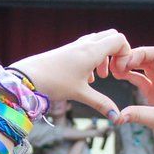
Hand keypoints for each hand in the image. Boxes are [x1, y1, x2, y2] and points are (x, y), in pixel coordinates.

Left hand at [9, 30, 130, 119]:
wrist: (28, 77)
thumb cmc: (54, 82)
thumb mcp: (80, 94)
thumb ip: (101, 103)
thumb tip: (117, 118)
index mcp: (92, 51)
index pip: (120, 40)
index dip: (126, 54)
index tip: (118, 72)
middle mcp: (85, 44)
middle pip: (111, 36)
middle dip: (117, 53)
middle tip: (113, 71)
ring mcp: (75, 45)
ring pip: (98, 42)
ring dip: (104, 57)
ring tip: (100, 77)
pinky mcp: (67, 50)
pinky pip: (87, 47)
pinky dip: (92, 58)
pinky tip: (86, 78)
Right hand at [113, 45, 153, 153]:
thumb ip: (138, 115)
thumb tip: (117, 116)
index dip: (140, 53)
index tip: (125, 62)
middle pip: (150, 58)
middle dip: (132, 58)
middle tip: (116, 65)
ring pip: (145, 67)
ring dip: (131, 66)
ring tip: (115, 70)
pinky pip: (143, 80)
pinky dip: (132, 76)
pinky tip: (120, 77)